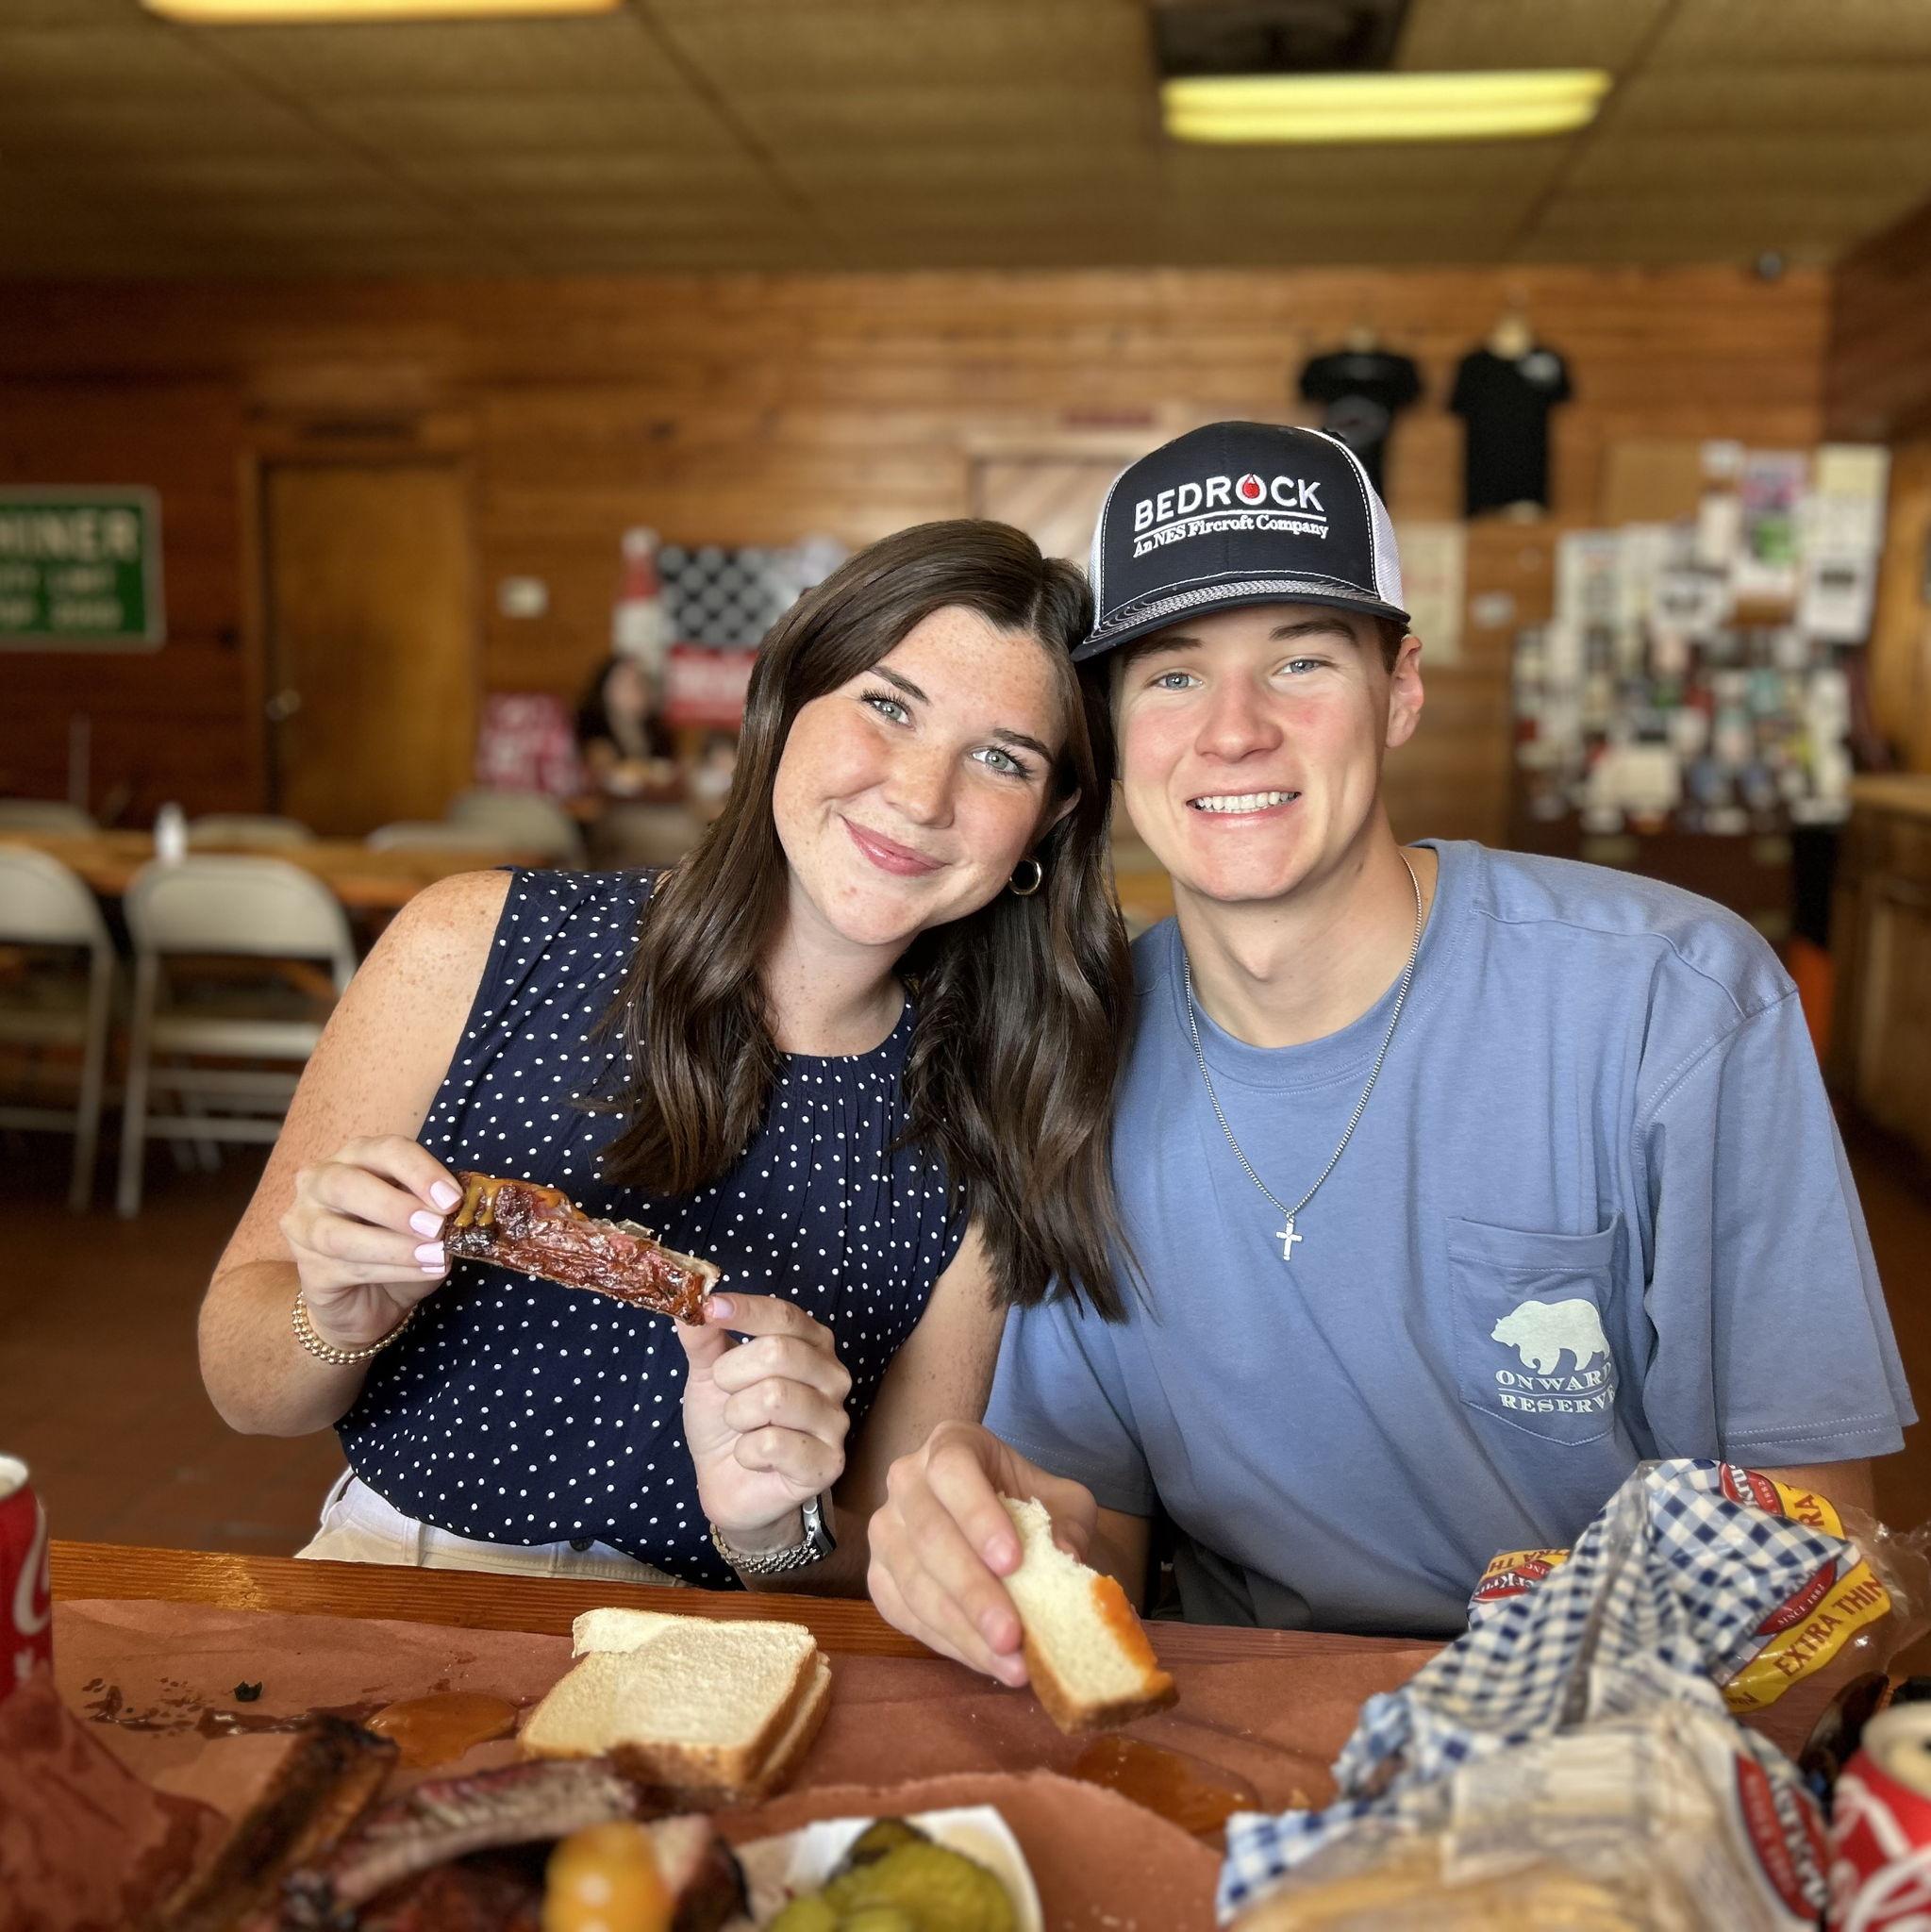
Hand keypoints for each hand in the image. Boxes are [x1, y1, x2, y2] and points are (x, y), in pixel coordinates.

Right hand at [279, 1136, 461, 1350]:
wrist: (369, 1298)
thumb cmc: (399, 1244)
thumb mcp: (426, 1218)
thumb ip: (437, 1207)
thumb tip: (464, 1207)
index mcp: (356, 1157)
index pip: (385, 1150)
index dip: (420, 1171)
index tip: (452, 1198)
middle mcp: (320, 1182)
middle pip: (348, 1184)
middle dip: (397, 1206)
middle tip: (436, 1227)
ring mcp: (304, 1225)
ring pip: (339, 1233)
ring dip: (394, 1245)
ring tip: (435, 1256)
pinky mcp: (306, 1267)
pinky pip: (346, 1267)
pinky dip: (392, 1270)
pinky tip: (424, 1271)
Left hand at [674, 1293, 851, 1550]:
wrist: (728, 1483)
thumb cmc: (727, 1421)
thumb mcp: (708, 1373)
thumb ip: (704, 1337)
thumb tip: (694, 1303)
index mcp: (811, 1344)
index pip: (784, 1314)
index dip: (745, 1310)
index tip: (709, 1308)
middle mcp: (833, 1376)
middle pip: (778, 1352)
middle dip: (731, 1375)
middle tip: (725, 1394)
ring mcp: (836, 1420)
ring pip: (774, 1397)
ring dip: (737, 1415)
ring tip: (740, 1428)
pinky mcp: (829, 1463)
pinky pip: (774, 1443)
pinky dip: (746, 1451)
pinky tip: (752, 1456)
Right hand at [867, 1421, 1096, 1687]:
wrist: (1003, 1526)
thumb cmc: (1032, 1505)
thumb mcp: (1065, 1503)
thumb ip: (1069, 1523)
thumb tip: (1065, 1556)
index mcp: (951, 1444)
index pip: (954, 1470)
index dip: (978, 1515)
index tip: (1013, 1563)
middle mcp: (906, 1480)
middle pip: (929, 1534)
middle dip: (972, 1591)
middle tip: (1012, 1636)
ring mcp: (886, 1529)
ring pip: (912, 1581)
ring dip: (962, 1629)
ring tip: (1010, 1664)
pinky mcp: (878, 1575)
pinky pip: (902, 1612)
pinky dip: (945, 1642)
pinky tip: (985, 1661)